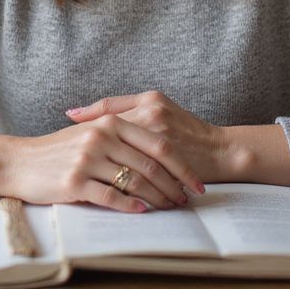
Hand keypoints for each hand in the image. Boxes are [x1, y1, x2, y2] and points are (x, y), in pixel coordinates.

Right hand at [0, 117, 204, 213]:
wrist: (20, 161)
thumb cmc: (58, 150)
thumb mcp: (89, 132)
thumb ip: (120, 134)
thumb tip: (156, 152)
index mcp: (110, 122)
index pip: (157, 144)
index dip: (181, 165)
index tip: (195, 181)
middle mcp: (102, 137)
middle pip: (151, 164)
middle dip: (174, 185)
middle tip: (186, 200)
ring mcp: (89, 158)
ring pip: (136, 181)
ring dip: (158, 198)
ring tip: (170, 209)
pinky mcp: (76, 181)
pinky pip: (112, 196)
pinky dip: (132, 206)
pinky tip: (143, 212)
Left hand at [67, 91, 227, 183]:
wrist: (221, 150)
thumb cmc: (189, 129)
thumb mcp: (162, 108)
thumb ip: (133, 109)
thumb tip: (93, 113)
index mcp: (150, 100)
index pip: (110, 106)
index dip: (88, 113)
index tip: (67, 118)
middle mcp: (153, 114)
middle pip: (111, 129)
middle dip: (90, 142)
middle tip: (71, 154)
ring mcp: (159, 136)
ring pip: (122, 152)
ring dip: (104, 163)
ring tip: (85, 174)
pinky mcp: (166, 159)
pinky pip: (137, 171)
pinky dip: (122, 180)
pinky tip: (108, 188)